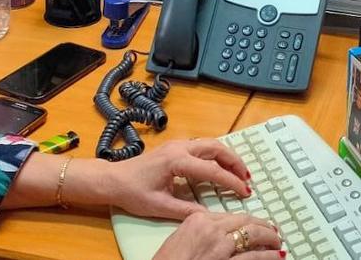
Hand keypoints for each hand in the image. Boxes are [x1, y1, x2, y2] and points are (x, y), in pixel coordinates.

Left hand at [103, 138, 252, 219]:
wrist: (113, 179)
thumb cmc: (132, 192)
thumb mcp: (160, 206)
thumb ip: (186, 211)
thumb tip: (209, 216)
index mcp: (176, 161)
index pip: (212, 170)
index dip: (231, 182)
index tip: (244, 192)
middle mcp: (180, 147)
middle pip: (217, 148)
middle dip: (235, 162)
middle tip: (247, 179)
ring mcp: (177, 144)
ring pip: (211, 144)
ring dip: (227, 156)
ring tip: (240, 172)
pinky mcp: (175, 147)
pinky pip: (203, 146)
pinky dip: (217, 154)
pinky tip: (222, 166)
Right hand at [154, 212, 282, 259]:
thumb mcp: (178, 239)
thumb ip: (197, 231)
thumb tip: (214, 234)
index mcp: (198, 219)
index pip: (229, 215)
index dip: (246, 220)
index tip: (252, 223)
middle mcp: (212, 230)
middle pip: (245, 222)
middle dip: (262, 225)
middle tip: (272, 229)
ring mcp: (221, 248)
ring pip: (253, 237)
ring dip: (269, 239)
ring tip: (277, 242)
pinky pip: (253, 258)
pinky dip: (268, 256)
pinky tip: (276, 256)